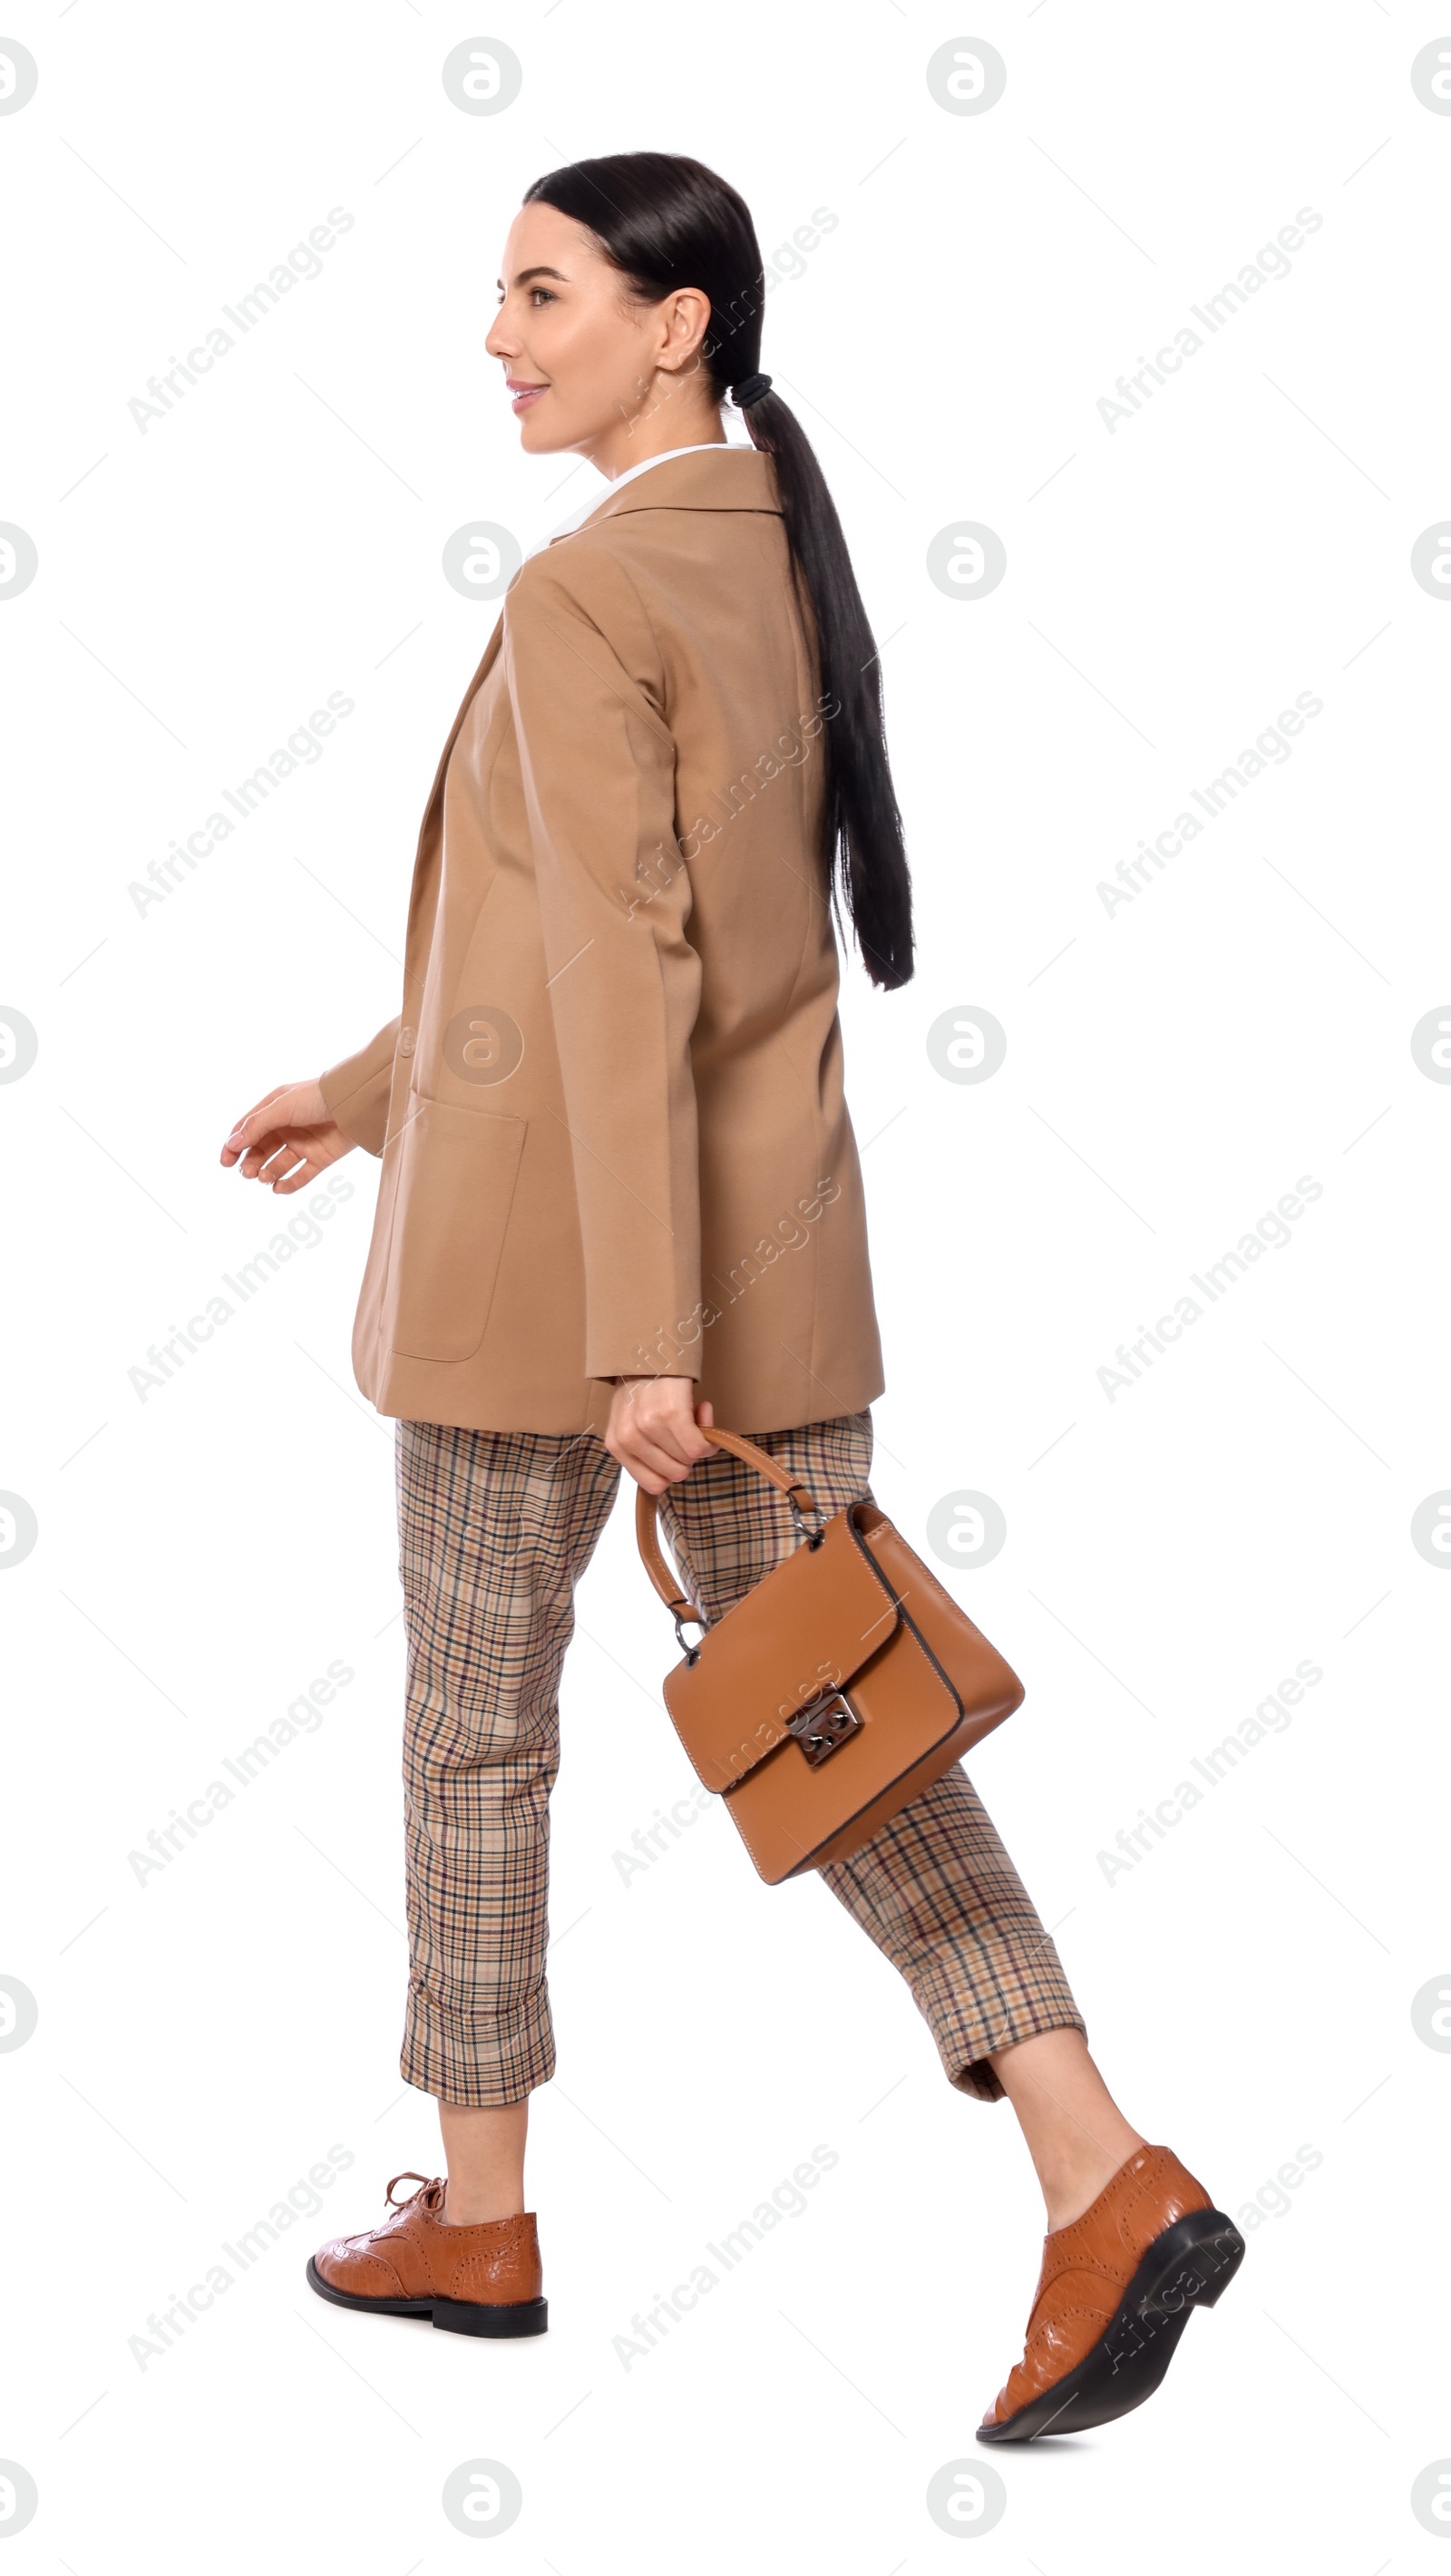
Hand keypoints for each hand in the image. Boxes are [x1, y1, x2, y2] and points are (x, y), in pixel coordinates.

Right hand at [220, 1079, 355, 1193]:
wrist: (355, 1103)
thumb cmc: (317, 1097)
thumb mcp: (281, 1107)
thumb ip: (256, 1126)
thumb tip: (232, 1144)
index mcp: (275, 1109)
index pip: (248, 1130)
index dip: (234, 1146)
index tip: (225, 1162)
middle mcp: (287, 1127)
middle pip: (261, 1150)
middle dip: (251, 1162)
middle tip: (247, 1173)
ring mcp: (304, 1143)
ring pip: (278, 1164)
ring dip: (267, 1172)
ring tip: (263, 1177)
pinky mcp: (320, 1158)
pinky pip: (301, 1176)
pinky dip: (289, 1184)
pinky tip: (279, 1187)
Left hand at [605, 1377, 715, 1493]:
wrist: (651, 1346)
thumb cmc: (645, 1385)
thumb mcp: (630, 1421)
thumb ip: (642, 1450)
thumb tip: (670, 1477)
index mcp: (617, 1444)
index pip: (652, 1485)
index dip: (672, 1469)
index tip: (675, 1448)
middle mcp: (630, 1438)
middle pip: (675, 1475)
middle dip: (686, 1455)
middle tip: (683, 1428)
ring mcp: (649, 1426)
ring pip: (688, 1461)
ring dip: (698, 1439)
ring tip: (689, 1413)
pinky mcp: (671, 1414)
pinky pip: (699, 1447)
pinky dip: (708, 1436)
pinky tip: (702, 1412)